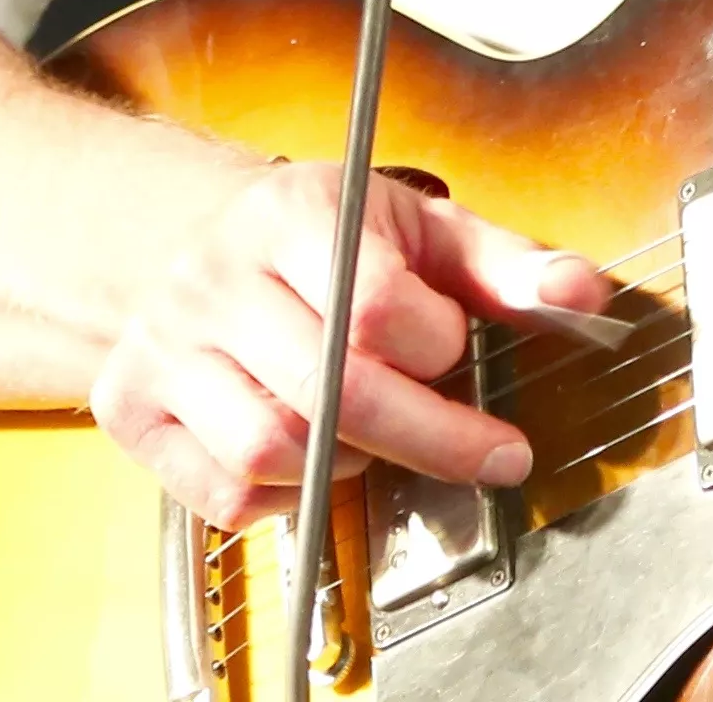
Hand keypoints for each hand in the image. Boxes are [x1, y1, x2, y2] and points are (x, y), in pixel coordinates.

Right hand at [88, 160, 617, 529]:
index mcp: (291, 213)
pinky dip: (282, 499)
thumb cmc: (321, 239)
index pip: (377, 304)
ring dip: (347, 460)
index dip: (438, 346)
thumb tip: (584, 294)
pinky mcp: (128, 407)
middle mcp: (214, 276)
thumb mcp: (418, 227)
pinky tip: (310, 457)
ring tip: (374, 432)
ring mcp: (161, 344)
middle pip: (331, 389)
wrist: (188, 238)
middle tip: (492, 455)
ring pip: (272, 449)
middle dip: (432, 437)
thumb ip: (504, 264)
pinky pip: (222, 494)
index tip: (457, 350)